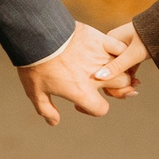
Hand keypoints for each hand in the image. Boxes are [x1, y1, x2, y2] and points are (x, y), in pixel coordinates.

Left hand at [16, 22, 130, 125]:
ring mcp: (99, 57)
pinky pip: (120, 47)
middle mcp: (95, 76)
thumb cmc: (34, 65)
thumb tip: (54, 122)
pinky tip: (114, 53)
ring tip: (110, 69)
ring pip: (124, 67)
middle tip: (104, 84)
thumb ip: (46, 110)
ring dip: (120, 70)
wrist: (36, 36)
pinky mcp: (99, 39)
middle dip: (117, 88)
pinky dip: (121, 52)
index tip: (81, 103)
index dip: (93, 109)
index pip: (100, 108)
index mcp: (81, 92)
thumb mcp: (35, 92)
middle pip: (122, 86)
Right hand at [98, 22, 146, 97]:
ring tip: (134, 90)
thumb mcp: (134, 53)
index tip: (122, 91)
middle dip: (118, 85)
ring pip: (117, 72)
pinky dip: (130, 77)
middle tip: (130, 92)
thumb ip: (117, 66)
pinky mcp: (131, 53)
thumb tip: (98, 77)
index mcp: (107, 42)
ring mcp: (121, 50)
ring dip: (125, 82)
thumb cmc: (152, 36)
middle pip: (108, 70)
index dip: (108, 82)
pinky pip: (125, 69)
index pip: (101, 66)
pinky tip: (136, 83)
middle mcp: (112, 46)